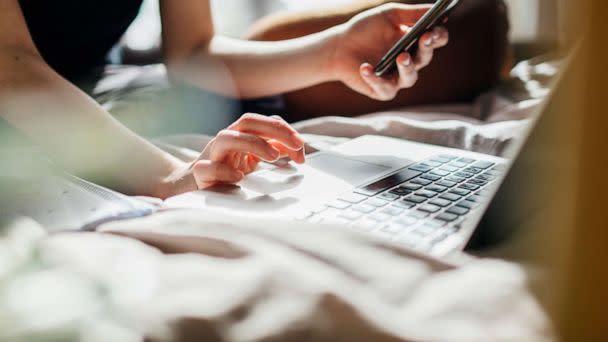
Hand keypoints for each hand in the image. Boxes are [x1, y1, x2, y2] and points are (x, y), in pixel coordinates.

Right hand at [188, 113, 304, 189]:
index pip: (262, 122)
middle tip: (297, 145)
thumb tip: (299, 151)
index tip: (301, 145)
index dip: (284, 130)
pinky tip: (239, 177)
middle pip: (247, 122)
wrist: (193, 185)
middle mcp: (225, 139)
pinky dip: (223, 170)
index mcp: (239, 134)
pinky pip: (207, 167)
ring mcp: (211, 154)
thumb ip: (274, 150)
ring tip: (274, 157)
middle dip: (274, 130)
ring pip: (226, 138)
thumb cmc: (227, 169)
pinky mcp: (200, 173)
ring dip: (253, 144)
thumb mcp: (253, 158)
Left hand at [329, 3, 448, 100]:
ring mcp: (397, 78)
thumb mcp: (388, 16)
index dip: (438, 35)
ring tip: (402, 56)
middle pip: (425, 58)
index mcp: (415, 42)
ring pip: (410, 77)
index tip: (434, 29)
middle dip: (426, 48)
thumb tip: (434, 9)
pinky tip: (366, 67)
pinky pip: (384, 87)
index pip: (436, 40)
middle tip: (425, 38)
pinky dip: (374, 78)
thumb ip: (411, 13)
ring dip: (407, 67)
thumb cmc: (365, 30)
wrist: (339, 47)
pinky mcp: (382, 91)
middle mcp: (410, 62)